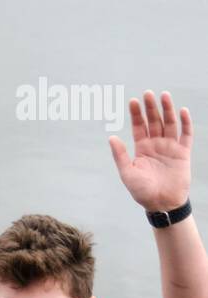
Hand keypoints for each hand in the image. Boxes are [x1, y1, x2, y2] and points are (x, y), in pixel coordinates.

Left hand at [109, 91, 191, 211]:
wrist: (162, 204)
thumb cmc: (142, 192)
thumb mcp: (128, 173)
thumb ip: (120, 155)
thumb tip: (111, 137)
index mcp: (142, 149)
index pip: (139, 126)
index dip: (136, 114)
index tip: (133, 101)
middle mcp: (156, 144)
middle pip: (154, 121)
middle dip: (151, 107)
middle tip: (147, 94)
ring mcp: (170, 147)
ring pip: (169, 123)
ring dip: (167, 109)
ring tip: (163, 96)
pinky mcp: (183, 152)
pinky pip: (186, 134)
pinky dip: (185, 122)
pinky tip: (182, 111)